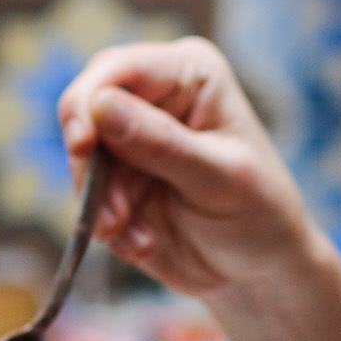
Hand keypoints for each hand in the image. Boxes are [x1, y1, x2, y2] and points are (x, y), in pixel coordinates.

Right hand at [59, 38, 310, 301]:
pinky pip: (89, 200)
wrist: (259, 270)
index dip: (87, 102)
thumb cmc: (259, 212)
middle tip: (110, 219)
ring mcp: (132, 143)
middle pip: (86, 113)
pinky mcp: (119, 184)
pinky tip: (144, 245)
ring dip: (101, 207)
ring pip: (83, 163)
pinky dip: (109, 228)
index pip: (116, 70)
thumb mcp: (218, 178)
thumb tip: (100, 107)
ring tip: (140, 241)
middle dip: (90, 167)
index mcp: (187, 74)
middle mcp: (153, 99)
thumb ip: (161, 143)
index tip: (81, 146)